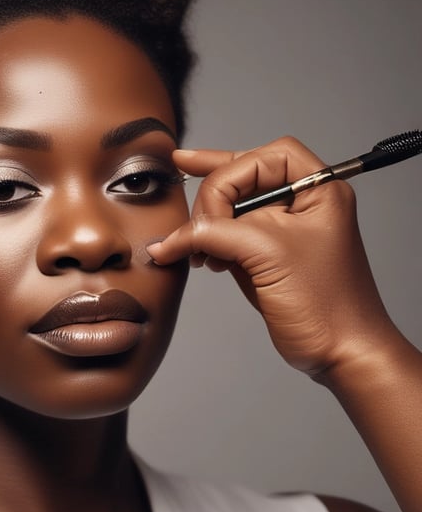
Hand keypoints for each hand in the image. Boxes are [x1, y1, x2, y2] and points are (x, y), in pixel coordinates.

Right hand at [147, 136, 394, 376]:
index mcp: (317, 190)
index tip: (208, 209)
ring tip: (190, 243)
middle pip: (241, 178)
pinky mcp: (266, 255)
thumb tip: (172, 238)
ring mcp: (282, 230)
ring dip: (204, 223)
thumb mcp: (267, 255)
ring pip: (230, 207)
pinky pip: (228, 235)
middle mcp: (300, 204)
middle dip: (211, 199)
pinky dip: (208, 242)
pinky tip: (197, 255)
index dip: (230, 175)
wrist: (339, 352)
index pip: (262, 158)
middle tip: (193, 227)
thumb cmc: (327, 305)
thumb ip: (216, 234)